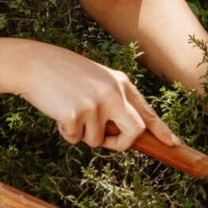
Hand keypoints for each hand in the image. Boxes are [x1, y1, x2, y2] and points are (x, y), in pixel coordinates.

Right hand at [17, 42, 177, 150]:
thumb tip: (122, 133)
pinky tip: (58, 112)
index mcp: (121, 83)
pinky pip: (75, 139)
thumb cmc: (63, 74)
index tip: (173, 143)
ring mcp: (96, 104)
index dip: (161, 129)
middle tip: (106, 141)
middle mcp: (114, 93)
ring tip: (69, 111)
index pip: (146, 111)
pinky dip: (66, 133)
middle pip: (134, 131)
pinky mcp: (76, 114)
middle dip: (121, 143)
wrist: (34, 64)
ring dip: (82, 134)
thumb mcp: (97, 80)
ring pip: (97, 141)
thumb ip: (113, 101)